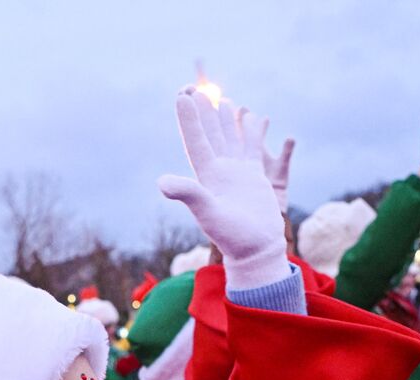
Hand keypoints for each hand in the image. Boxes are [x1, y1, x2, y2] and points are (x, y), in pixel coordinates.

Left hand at [158, 89, 290, 290]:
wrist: (257, 251)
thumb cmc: (233, 238)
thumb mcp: (209, 214)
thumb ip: (189, 194)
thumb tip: (161, 183)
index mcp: (207, 177)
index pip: (196, 141)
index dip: (189, 119)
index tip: (182, 96)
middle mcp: (220, 172)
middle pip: (210, 135)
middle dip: (202, 113)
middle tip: (193, 89)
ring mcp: (237, 174)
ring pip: (230, 139)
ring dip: (223, 121)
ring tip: (220, 100)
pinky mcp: (254, 178)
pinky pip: (251, 149)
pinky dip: (251, 133)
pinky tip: (251, 118)